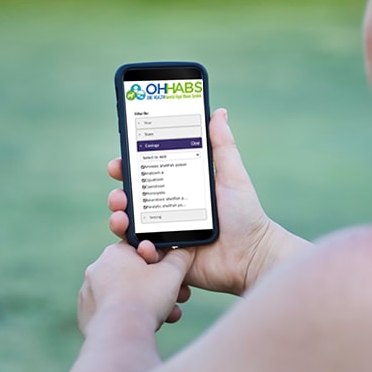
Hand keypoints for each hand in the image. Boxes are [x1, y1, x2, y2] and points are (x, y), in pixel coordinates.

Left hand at [78, 241, 190, 334]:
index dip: (160, 262)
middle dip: (156, 286)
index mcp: (115, 252)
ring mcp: (89, 294)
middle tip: (172, 297)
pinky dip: (129, 317)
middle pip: (134, 275)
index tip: (171, 274)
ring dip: (147, 303)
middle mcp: (97, 269)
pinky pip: (113, 312)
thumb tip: (184, 252)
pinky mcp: (87, 316)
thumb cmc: (146, 298)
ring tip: (166, 315)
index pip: (141, 250)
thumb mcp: (173, 272)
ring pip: (125, 295)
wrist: (121, 334)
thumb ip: (180, 257)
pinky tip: (145, 325)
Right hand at [108, 108, 305, 295]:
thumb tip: (218, 112)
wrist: (252, 257)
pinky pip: (143, 254)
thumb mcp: (232, 177)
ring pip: (131, 227)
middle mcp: (168, 211)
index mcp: (180, 189)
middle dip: (118, 195)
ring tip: (121, 216)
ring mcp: (165, 235)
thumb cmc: (245, 215)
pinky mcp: (166, 260)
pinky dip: (139, 248)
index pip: (147, 174)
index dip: (129, 167)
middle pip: (132, 200)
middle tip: (118, 193)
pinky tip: (144, 244)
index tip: (119, 160)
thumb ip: (223, 146)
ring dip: (119, 219)